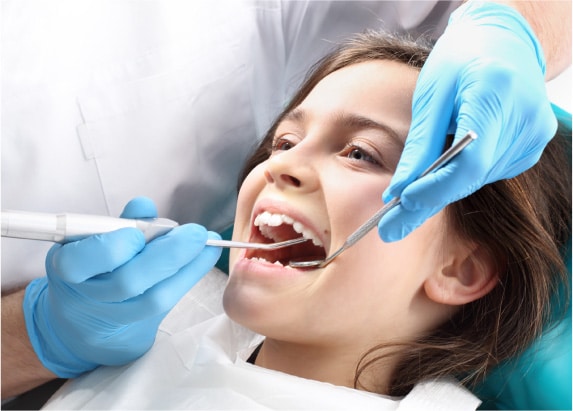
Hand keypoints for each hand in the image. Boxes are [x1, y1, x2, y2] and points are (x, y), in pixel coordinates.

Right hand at [23, 197, 221, 376]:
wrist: (85, 319)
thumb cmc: (94, 267)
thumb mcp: (96, 241)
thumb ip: (120, 223)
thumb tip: (143, 205)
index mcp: (67, 267)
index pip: (78, 263)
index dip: (109, 249)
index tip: (135, 234)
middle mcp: (86, 297)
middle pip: (126, 282)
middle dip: (167, 254)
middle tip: (196, 233)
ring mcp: (112, 318)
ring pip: (152, 299)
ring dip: (186, 267)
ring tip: (207, 244)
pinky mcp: (137, 330)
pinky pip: (167, 305)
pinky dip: (189, 278)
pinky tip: (205, 257)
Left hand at [378, 2, 556, 241]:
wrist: (503, 42)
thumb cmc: (460, 60)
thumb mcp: (431, 95)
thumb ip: (419, 144)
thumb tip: (399, 191)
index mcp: (497, 94)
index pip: (467, 161)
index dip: (433, 188)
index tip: (400, 204)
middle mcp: (526, 118)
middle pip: (472, 177)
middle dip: (429, 200)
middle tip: (390, 226)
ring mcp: (534, 134)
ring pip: (478, 179)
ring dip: (443, 188)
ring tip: (409, 196)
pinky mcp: (533, 144)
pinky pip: (489, 172)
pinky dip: (462, 175)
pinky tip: (447, 164)